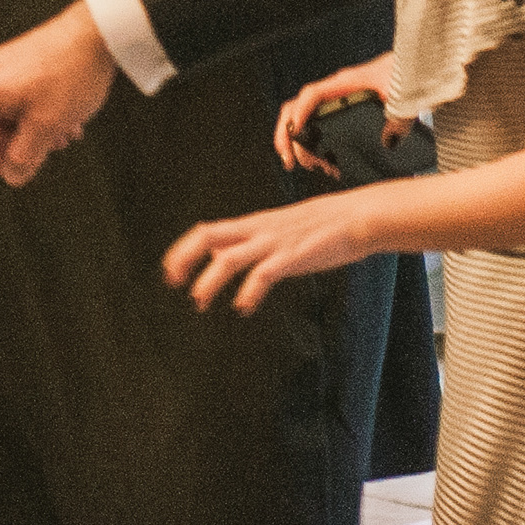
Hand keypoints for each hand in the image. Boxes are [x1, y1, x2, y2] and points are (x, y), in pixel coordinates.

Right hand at [0, 5, 115, 184]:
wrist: (95, 31)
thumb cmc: (70, 75)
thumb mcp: (49, 125)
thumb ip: (26, 156)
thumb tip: (13, 173)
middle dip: (6, 149)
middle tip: (39, 158)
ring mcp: (2, 69)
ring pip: (4, 116)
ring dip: (28, 134)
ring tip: (64, 137)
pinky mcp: (18, 63)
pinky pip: (15, 100)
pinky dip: (34, 116)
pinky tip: (66, 124)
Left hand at [162, 191, 377, 310]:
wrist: (355, 218)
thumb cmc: (318, 227)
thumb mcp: (275, 231)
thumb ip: (247, 243)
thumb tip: (218, 253)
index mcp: (253, 225)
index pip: (207, 231)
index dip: (184, 250)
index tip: (169, 271)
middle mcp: (257, 231)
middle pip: (209, 236)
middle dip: (185, 257)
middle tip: (172, 281)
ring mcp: (274, 242)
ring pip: (230, 257)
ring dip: (210, 280)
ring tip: (199, 300)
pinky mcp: (293, 256)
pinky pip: (263, 274)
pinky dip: (249, 291)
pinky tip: (243, 306)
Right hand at [269, 58, 399, 175]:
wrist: (409, 66)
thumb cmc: (401, 72)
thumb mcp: (402, 94)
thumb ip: (398, 116)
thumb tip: (389, 140)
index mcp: (345, 83)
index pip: (312, 95)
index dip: (300, 113)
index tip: (294, 133)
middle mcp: (335, 90)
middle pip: (297, 108)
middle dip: (287, 135)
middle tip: (291, 162)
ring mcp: (337, 99)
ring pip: (304, 118)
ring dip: (297, 141)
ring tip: (308, 166)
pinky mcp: (343, 108)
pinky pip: (318, 123)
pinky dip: (312, 142)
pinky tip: (323, 161)